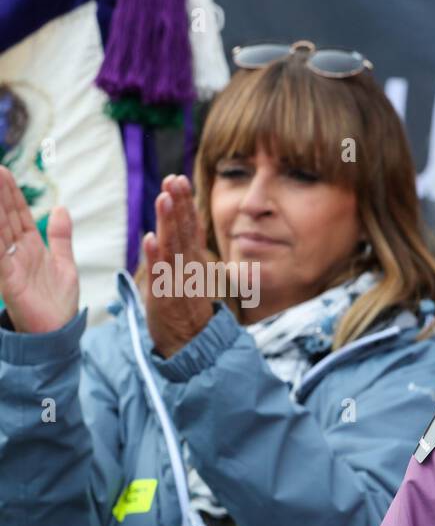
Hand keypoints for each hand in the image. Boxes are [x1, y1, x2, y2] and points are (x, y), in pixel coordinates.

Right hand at [0, 166, 78, 332]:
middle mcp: (17, 252)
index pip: (18, 214)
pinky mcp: (8, 280)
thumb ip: (61, 237)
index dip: (12, 194)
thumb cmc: (59, 301)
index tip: (4, 171)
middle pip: (5, 217)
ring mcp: (10, 264)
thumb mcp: (65, 263)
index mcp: (31, 247)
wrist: (58, 332)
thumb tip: (61, 208)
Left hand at [143, 174, 213, 357]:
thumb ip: (188, 249)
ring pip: (173, 247)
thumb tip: (188, 223)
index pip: (189, 227)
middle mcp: (188, 268)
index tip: (178, 179)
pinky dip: (155, 257)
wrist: (192, 346)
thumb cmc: (187, 310)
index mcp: (193, 262)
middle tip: (174, 180)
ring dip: (168, 222)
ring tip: (164, 198)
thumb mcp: (191, 276)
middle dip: (178, 204)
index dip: (185, 204)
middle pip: (183, 231)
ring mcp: (178, 282)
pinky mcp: (165, 298)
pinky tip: (150, 239)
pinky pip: (160, 275)